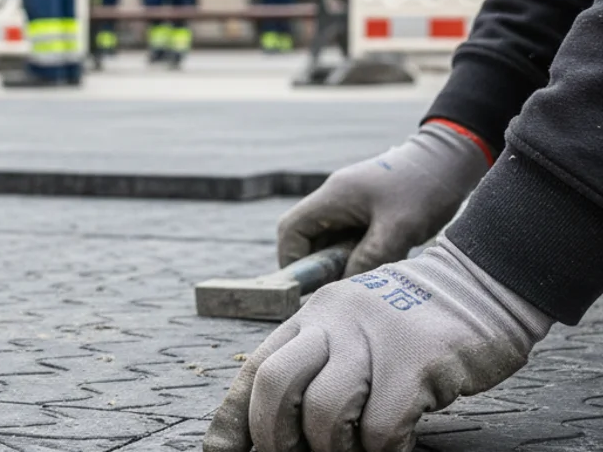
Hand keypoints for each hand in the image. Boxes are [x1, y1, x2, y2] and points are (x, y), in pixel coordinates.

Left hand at [202, 238, 551, 451]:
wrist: (484, 283)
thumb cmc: (415, 325)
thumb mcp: (354, 331)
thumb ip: (319, 367)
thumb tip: (279, 432)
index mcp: (310, 317)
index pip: (254, 370)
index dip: (233, 420)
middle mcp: (332, 319)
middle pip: (274, 384)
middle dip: (274, 436)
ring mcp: (374, 336)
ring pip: (324, 411)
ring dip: (334, 447)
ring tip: (355, 449)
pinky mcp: (419, 358)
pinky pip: (383, 425)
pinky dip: (384, 449)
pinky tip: (397, 446)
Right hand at [277, 122, 489, 275]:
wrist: (452, 157)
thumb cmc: (424, 188)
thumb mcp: (398, 229)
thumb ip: (368, 260)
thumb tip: (343, 288)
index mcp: (333, 196)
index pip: (291, 230)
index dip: (291, 260)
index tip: (306, 286)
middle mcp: (335, 197)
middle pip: (307, 236)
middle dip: (316, 265)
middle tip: (336, 288)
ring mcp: (351, 202)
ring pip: (330, 239)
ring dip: (339, 261)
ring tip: (360, 278)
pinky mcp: (368, 207)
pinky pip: (350, 236)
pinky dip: (355, 254)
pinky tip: (375, 265)